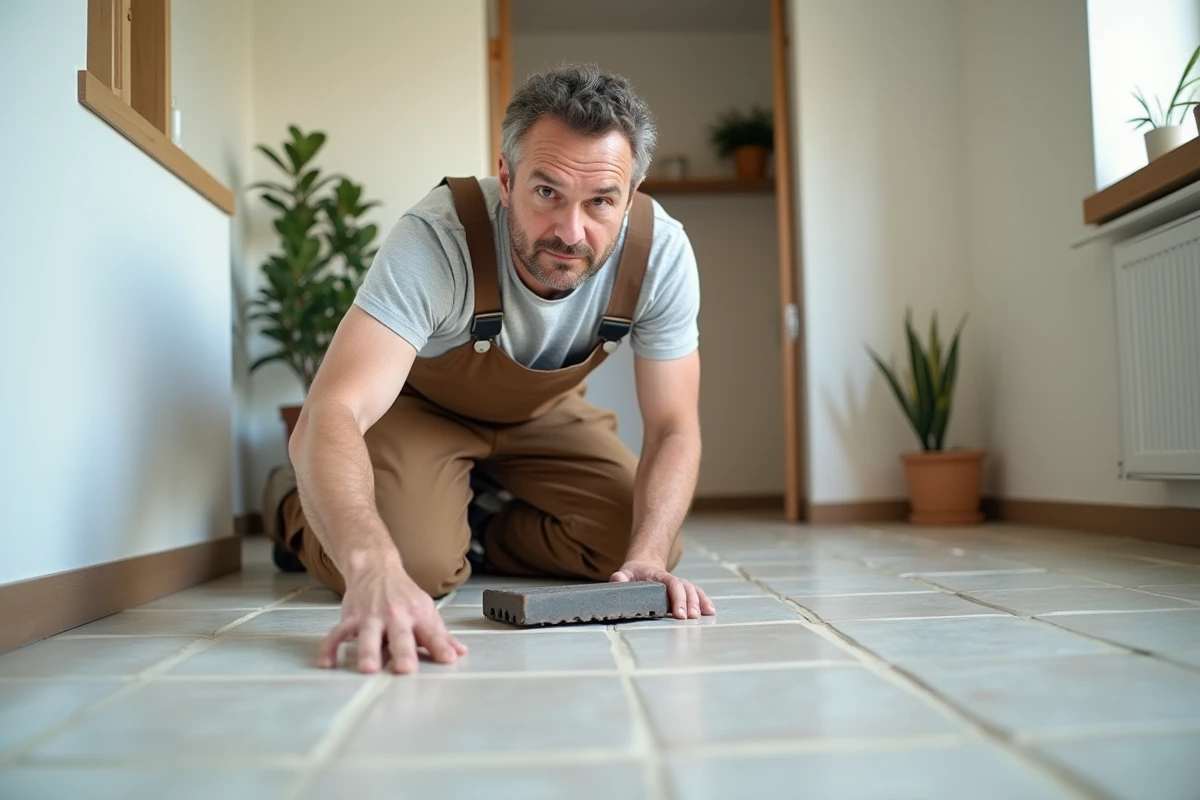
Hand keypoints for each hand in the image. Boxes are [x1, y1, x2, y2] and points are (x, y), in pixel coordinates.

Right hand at [319, 553, 466, 673]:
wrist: (376, 567)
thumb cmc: (403, 595)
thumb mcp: (425, 610)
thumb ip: (440, 634)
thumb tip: (460, 652)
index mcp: (417, 615)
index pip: (432, 632)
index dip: (440, 645)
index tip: (449, 658)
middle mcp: (395, 616)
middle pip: (400, 636)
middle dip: (402, 652)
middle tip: (404, 669)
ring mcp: (371, 616)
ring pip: (368, 635)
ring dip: (368, 651)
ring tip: (368, 669)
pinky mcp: (351, 617)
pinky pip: (337, 633)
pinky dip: (330, 648)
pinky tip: (327, 663)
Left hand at [610, 559, 716, 619]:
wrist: (644, 566)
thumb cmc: (634, 574)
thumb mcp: (625, 573)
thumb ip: (620, 577)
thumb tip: (617, 580)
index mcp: (659, 576)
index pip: (671, 584)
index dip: (677, 598)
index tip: (679, 613)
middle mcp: (673, 580)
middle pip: (685, 589)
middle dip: (690, 603)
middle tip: (689, 619)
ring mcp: (680, 584)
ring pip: (694, 590)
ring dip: (700, 602)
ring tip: (705, 616)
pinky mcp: (684, 591)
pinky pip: (698, 594)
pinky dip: (705, 601)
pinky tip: (710, 612)